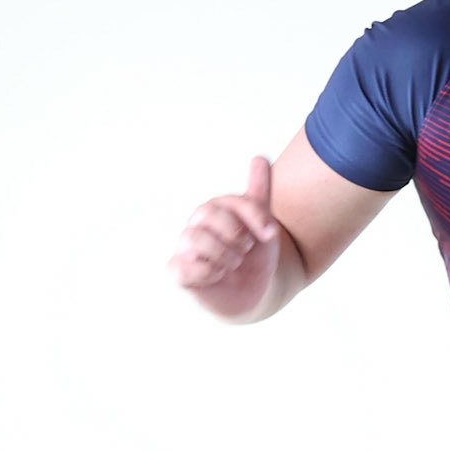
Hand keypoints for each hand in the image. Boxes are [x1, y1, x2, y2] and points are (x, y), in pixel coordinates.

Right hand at [169, 157, 279, 319]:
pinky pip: (182, 267)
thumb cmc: (255, 256)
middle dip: (235, 235)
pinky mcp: (179, 273)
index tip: (270, 235)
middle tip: (246, 250)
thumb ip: (259, 193)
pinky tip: (217, 276)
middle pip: (208, 214)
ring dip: (223, 254)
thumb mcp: (263, 225)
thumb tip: (259, 157)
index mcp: (214, 211)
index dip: (254, 216)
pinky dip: (206, 272)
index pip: (230, 201)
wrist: (254, 293)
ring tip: (233, 264)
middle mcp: (196, 226)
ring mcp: (185, 249)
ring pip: (194, 239)